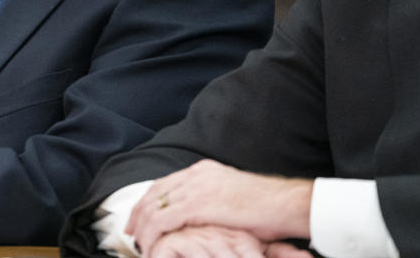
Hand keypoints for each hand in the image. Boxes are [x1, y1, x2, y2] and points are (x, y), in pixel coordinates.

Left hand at [126, 159, 313, 253]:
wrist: (288, 205)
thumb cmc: (270, 209)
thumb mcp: (234, 200)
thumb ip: (213, 203)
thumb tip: (200, 220)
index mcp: (205, 171)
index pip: (166, 184)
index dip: (149, 201)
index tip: (141, 218)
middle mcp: (197, 175)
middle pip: (155, 192)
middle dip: (139, 213)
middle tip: (131, 232)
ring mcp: (196, 187)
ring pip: (154, 206)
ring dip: (142, 227)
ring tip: (138, 244)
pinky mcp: (197, 204)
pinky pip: (162, 220)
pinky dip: (152, 235)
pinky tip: (150, 247)